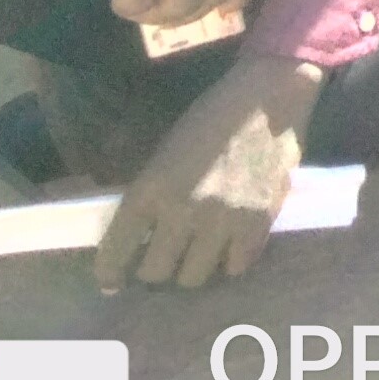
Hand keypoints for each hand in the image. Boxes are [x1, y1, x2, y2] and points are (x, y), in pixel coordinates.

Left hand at [97, 54, 318, 291]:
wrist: (268, 97)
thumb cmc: (210, 118)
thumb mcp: (165, 153)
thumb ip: (151, 195)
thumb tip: (139, 236)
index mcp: (151, 188)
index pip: (116, 250)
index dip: (110, 272)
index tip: (112, 282)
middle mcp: (182, 210)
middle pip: (155, 273)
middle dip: (153, 269)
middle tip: (162, 261)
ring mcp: (222, 219)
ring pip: (193, 277)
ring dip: (190, 269)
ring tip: (196, 257)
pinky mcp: (259, 222)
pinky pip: (235, 266)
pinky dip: (228, 261)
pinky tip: (229, 247)